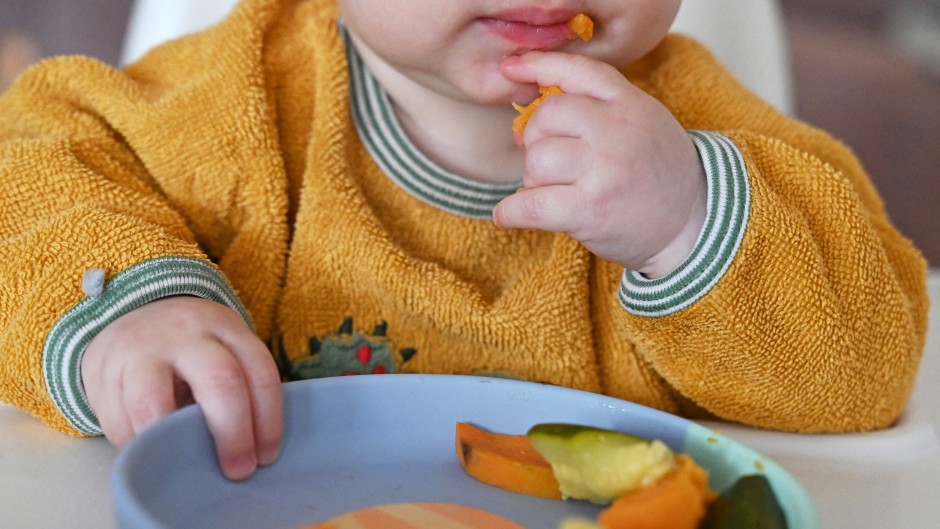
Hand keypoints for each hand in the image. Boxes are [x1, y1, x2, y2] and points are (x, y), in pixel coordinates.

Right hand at [81, 296, 282, 479]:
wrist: (132, 315)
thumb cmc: (191, 349)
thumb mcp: (221, 351)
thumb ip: (237, 388)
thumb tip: (251, 451)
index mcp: (226, 329)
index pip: (259, 373)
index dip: (268, 421)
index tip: (266, 457)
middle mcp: (187, 333)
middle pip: (220, 381)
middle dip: (233, 434)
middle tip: (238, 471)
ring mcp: (142, 349)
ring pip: (153, 402)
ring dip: (170, 443)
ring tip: (180, 466)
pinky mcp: (104, 370)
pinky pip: (118, 419)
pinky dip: (135, 444)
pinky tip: (148, 450)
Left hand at [494, 52, 706, 277]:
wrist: (693, 224)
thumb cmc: (657, 174)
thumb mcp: (642, 122)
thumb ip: (598, 107)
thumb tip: (525, 116)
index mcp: (629, 103)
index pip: (577, 71)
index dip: (538, 65)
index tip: (511, 69)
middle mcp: (617, 130)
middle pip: (545, 119)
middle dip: (536, 143)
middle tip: (552, 165)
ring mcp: (604, 170)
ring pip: (536, 162)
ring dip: (534, 181)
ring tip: (556, 192)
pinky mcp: (591, 210)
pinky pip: (530, 205)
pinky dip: (511, 212)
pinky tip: (509, 214)